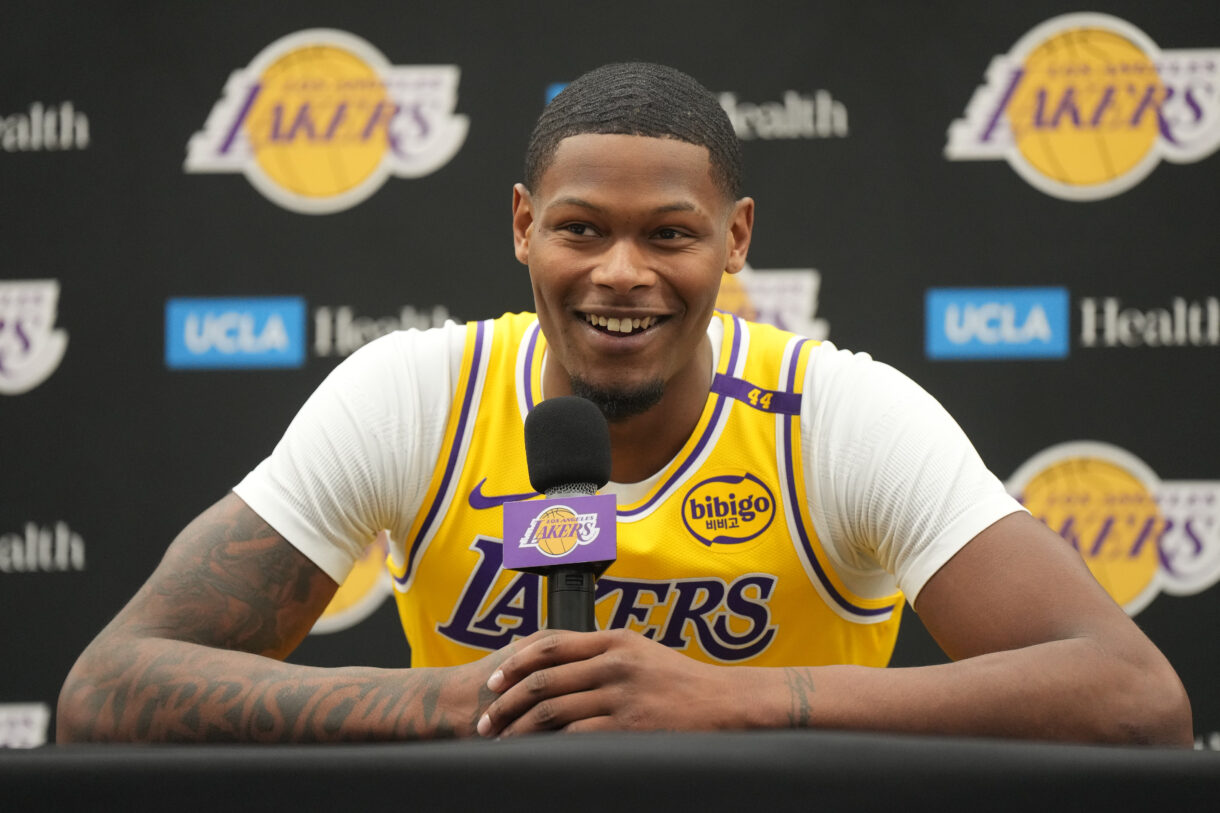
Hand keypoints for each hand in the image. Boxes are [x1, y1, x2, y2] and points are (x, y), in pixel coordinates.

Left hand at [475, 628, 740, 736]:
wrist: (725, 704)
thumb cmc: (683, 682)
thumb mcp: (643, 652)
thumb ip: (605, 654)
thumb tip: (560, 665)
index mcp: (614, 640)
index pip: (550, 645)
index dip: (515, 664)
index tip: (495, 681)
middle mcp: (614, 663)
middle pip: (542, 680)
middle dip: (506, 702)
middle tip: (485, 720)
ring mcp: (620, 695)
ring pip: (552, 710)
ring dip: (519, 728)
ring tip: (502, 743)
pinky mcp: (629, 726)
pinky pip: (576, 736)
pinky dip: (549, 747)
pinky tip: (536, 758)